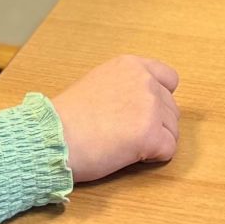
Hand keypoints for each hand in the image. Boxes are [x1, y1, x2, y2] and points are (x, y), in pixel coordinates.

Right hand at [49, 55, 180, 182]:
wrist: (52, 137)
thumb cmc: (67, 117)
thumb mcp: (98, 83)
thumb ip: (124, 86)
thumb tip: (140, 103)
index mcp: (131, 66)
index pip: (169, 79)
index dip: (160, 99)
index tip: (143, 113)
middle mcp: (144, 81)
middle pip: (171, 108)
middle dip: (156, 124)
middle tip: (127, 135)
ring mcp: (150, 106)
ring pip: (172, 130)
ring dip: (155, 141)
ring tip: (124, 145)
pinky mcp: (151, 134)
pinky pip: (169, 149)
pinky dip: (154, 157)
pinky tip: (130, 155)